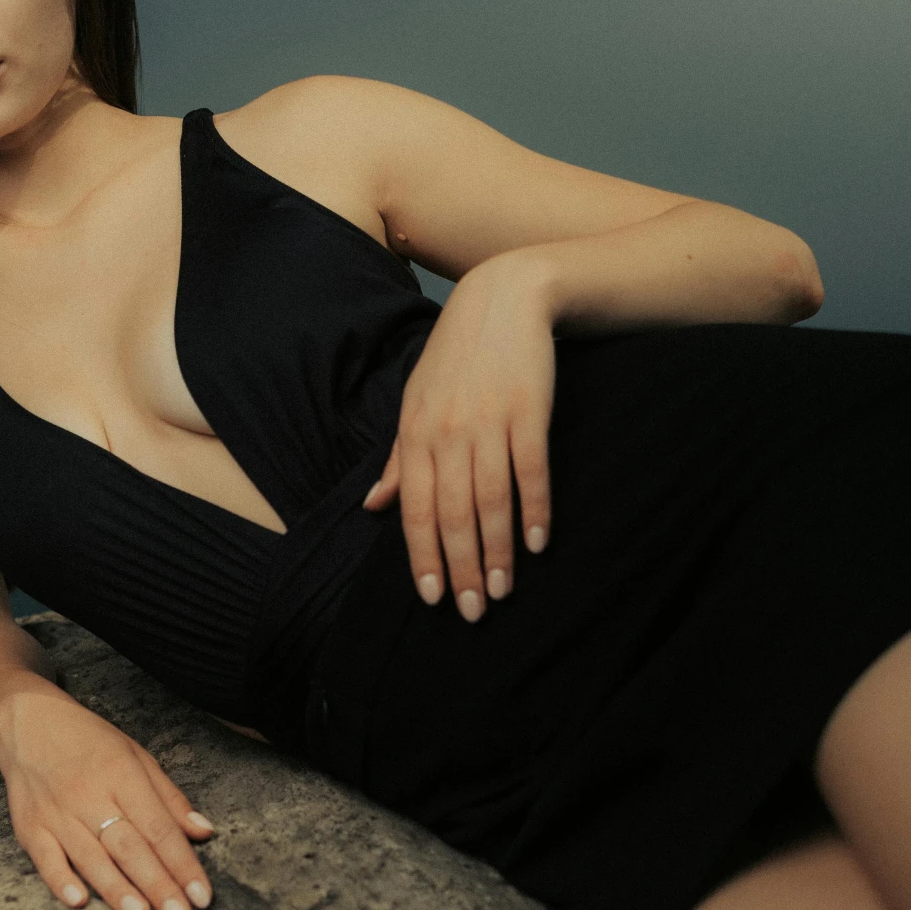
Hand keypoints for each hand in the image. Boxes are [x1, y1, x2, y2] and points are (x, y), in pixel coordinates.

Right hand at [0, 684, 215, 909]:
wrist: (26, 722)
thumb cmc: (89, 742)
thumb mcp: (136, 755)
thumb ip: (169, 798)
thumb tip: (203, 832)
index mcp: (122, 774)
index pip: (159, 827)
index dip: (182, 863)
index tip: (202, 895)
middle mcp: (89, 794)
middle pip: (129, 847)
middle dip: (157, 884)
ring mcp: (56, 813)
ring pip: (91, 857)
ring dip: (116, 890)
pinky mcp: (29, 826)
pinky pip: (45, 858)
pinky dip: (60, 880)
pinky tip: (79, 902)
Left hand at [362, 257, 554, 617]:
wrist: (504, 297)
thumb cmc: (457, 358)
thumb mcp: (415, 402)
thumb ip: (397, 458)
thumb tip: (373, 507)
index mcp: (416, 434)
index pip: (414, 509)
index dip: (422, 556)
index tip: (433, 598)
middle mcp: (447, 432)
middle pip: (451, 513)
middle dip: (461, 567)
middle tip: (472, 612)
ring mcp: (488, 421)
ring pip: (489, 500)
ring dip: (497, 550)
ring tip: (503, 590)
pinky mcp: (528, 410)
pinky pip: (530, 470)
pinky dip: (535, 509)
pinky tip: (537, 544)